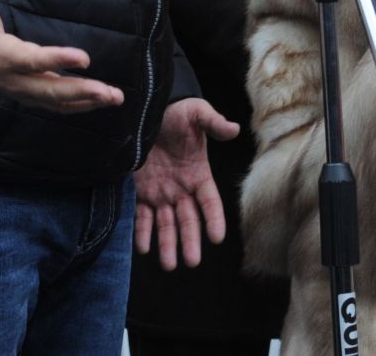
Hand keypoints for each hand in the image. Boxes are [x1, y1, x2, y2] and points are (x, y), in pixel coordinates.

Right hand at [0, 0, 124, 112]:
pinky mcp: (27, 92)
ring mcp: (19, 89)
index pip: (29, 60)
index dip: (56, 60)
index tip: (84, 58)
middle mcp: (10, 77)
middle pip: (46, 88)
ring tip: (115, 97)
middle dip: (79, 91)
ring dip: (86, 101)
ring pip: (54, 100)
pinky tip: (101, 101)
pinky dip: (78, 105)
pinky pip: (53, 104)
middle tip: (108, 92)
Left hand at [133, 98, 240, 269]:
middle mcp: (181, 189)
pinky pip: (142, 216)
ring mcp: (161, 193)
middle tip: (191, 262)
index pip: (210, 201)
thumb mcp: (197, 114)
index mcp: (199, 174)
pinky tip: (142, 247)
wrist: (148, 110)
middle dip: (190, 240)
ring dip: (167, 244)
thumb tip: (234, 129)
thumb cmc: (177, 112)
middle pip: (188, 220)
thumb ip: (214, 123)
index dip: (214, 219)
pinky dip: (142, 232)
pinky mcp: (141, 192)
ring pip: (166, 224)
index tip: (217, 237)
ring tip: (168, 264)